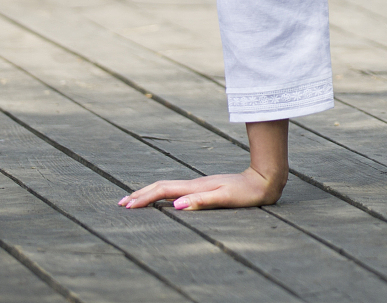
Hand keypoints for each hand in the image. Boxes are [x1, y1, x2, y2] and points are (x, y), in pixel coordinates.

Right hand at [119, 165, 284, 210]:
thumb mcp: (225, 198)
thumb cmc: (246, 192)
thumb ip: (201, 201)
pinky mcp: (205, 187)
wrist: (264, 179)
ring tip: (135, 200)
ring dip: (149, 193)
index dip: (144, 198)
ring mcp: (199, 185)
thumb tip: (176, 206)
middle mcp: (194, 184)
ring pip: (168, 187)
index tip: (127, 206)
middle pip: (162, 187)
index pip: (163, 191)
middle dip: (141, 194)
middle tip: (122, 203)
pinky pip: (177, 190)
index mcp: (196, 187)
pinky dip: (163, 194)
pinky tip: (163, 200)